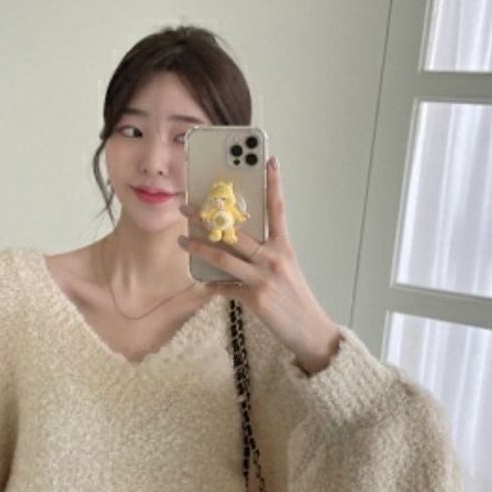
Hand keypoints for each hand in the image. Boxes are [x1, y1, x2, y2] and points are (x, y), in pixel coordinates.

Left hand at [178, 156, 340, 374]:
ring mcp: (264, 278)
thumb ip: (265, 255)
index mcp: (284, 247)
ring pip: (224, 257)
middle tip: (187, 206)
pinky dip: (213, 285)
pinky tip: (203, 282)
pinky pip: (225, 288)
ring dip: (199, 248)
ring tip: (181, 240)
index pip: (278, 209)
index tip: (269, 161)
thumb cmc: (295, 299)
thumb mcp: (286, 270)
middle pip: (236, 232)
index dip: (274, 184)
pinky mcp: (255, 298)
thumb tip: (236, 245)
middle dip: (208, 218)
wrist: (310, 330)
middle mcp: (274, 258)